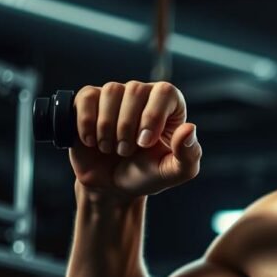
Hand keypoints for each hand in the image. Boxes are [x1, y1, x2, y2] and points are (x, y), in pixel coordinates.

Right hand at [69, 81, 201, 199]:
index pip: (165, 91)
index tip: (144, 143)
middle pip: (135, 89)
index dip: (152, 116)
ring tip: (110, 148)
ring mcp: (116, 96)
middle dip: (128, 126)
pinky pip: (87, 97)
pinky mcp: (90, 102)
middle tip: (126, 151)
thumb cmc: (146, 175)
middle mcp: (144, 95)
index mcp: (170, 106)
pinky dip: (86, 123)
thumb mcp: (173, 172)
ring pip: (111, 91)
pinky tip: (92, 141)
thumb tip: (189, 128)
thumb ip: (189, 155)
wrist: (111, 187)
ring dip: (107, 127)